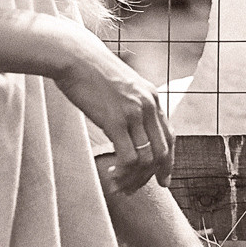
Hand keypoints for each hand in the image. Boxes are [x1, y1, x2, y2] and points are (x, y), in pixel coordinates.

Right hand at [51, 24, 173, 192]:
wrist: (75, 56)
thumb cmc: (92, 72)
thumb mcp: (122, 86)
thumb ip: (132, 104)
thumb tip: (131, 128)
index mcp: (152, 98)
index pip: (170, 138)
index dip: (168, 163)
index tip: (163, 181)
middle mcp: (148, 106)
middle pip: (162, 152)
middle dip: (149, 176)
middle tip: (133, 190)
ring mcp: (133, 113)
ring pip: (146, 159)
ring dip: (133, 179)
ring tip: (118, 185)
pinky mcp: (115, 121)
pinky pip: (128, 158)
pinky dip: (123, 173)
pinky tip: (111, 176)